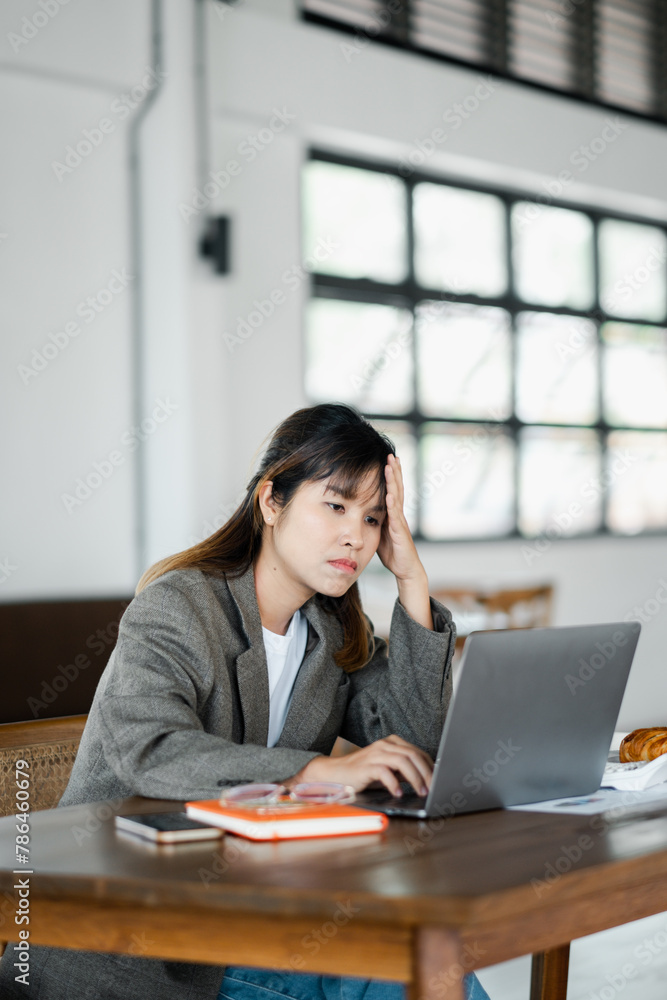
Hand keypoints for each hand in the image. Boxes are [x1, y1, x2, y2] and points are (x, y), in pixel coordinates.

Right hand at [284, 735, 433, 796]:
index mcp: (392, 743)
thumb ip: (403, 771)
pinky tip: (398, 793)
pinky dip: (394, 783)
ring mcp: (375, 754)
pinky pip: (384, 772)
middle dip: (427, 773)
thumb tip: (426, 780)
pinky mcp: (366, 766)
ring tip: (421, 792)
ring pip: (403, 761)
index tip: (439, 780)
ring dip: (415, 778)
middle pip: (413, 755)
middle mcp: (384, 745)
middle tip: (433, 788)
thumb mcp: (387, 769)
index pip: (418, 752)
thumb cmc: (362, 774)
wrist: (334, 773)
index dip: (430, 766)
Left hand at [376, 454, 422, 582]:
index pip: (392, 490)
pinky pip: (396, 517)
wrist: (405, 570)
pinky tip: (390, 495)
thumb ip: (373, 520)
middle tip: (391, 455)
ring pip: (397, 498)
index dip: (390, 475)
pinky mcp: (400, 533)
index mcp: (393, 514)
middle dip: (394, 472)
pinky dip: (393, 505)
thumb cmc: (393, 552)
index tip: (387, 460)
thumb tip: (360, 511)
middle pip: (397, 488)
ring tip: (390, 467)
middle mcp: (398, 515)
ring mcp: (401, 523)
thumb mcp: (378, 533)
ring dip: (394, 482)